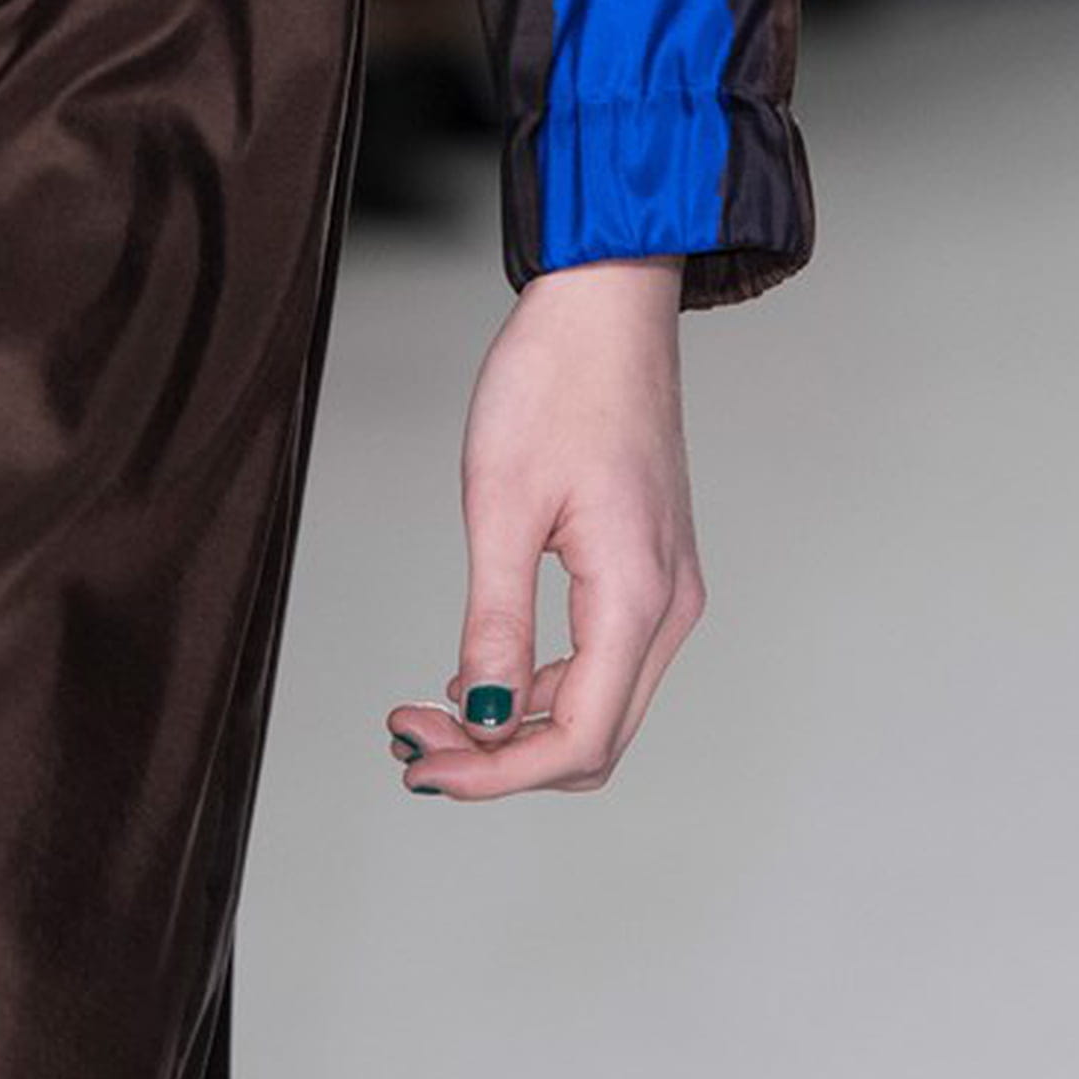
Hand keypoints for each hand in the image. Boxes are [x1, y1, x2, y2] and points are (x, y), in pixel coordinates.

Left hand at [385, 253, 707, 797]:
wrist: (606, 304)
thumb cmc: (554, 382)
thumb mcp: (502, 506)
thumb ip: (497, 623)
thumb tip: (486, 716)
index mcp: (636, 596)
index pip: (577, 740)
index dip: (494, 773)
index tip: (419, 762)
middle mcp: (668, 606)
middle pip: (594, 738)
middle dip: (499, 756)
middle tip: (411, 734)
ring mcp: (666, 588)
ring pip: (599, 705)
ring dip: (518, 723)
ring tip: (431, 703)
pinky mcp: (650, 567)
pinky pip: (603, 659)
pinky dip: (542, 681)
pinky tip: (482, 665)